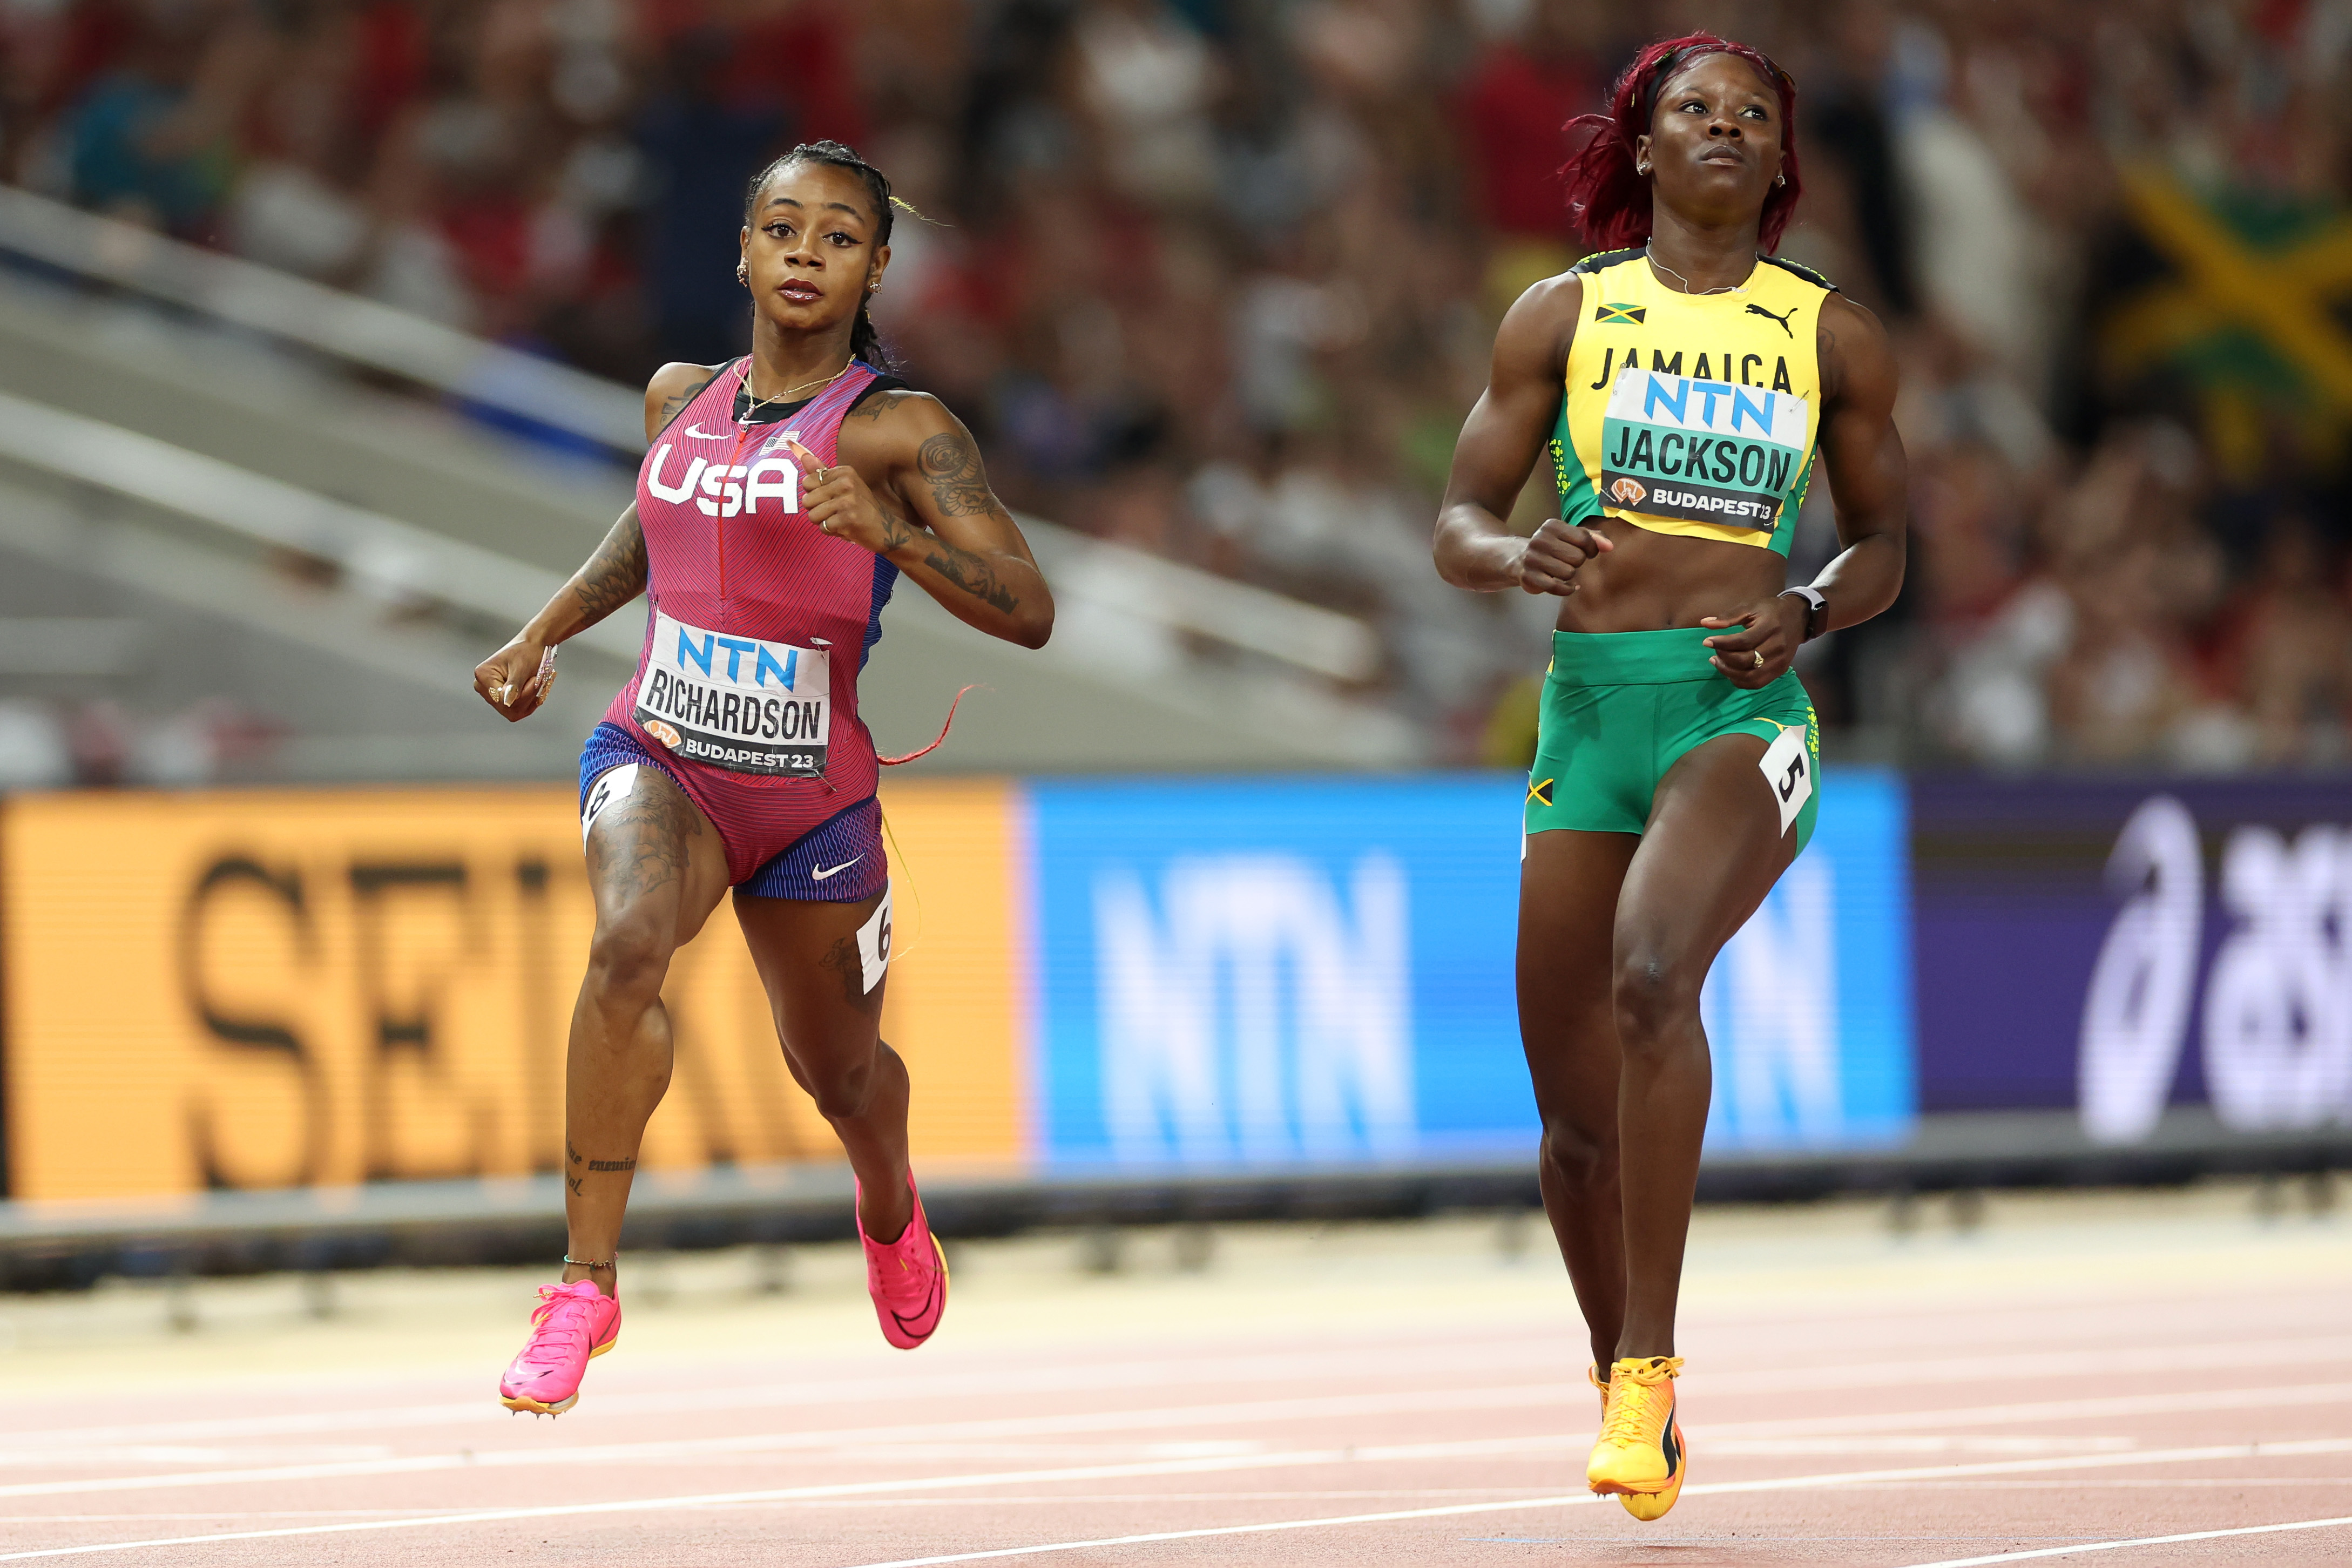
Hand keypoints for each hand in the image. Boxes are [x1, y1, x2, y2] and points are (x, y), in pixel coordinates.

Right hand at [474, 637, 556, 720]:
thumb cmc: (527, 651)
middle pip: (506, 707)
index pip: (501, 699)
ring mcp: (490, 694)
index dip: (522, 694)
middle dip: (526, 696)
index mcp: (483, 675)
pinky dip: (528, 702)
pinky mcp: (500, 698)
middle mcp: (482, 686)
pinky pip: (515, 711)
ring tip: (533, 682)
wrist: (532, 646)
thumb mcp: (522, 667)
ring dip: (528, 699)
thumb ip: (514, 685)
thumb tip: (506, 702)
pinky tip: (532, 690)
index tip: (533, 680)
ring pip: (512, 711)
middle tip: (535, 680)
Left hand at [790, 439, 906, 556]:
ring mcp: (847, 502)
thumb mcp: (844, 485)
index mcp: (845, 472)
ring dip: (823, 522)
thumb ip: (821, 472)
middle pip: (807, 500)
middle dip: (817, 510)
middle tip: (836, 511)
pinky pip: (823, 527)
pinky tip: (845, 527)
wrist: (885, 529)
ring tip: (839, 519)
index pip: (808, 482)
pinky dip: (831, 531)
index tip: (832, 497)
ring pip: (813, 515)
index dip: (815, 494)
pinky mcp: (847, 520)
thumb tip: (803, 456)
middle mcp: (846, 484)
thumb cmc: (861, 507)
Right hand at [1515, 518, 1612, 595]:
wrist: (1518, 558)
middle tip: (1568, 561)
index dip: (1591, 548)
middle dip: (1577, 562)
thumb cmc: (1552, 547)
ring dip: (1569, 575)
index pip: (1584, 539)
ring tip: (1560, 570)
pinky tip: (1566, 585)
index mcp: (1551, 526)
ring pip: (1569, 573)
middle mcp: (1540, 540)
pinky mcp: (1529, 577)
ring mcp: (1533, 559)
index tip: (1585, 551)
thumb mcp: (1570, 536)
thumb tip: (1609, 547)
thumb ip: (1592, 537)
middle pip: (1578, 557)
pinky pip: (1557, 587)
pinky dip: (1566, 589)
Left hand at [1700, 597, 1805, 688]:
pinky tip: (1730, 672)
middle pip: (1745, 660)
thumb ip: (1728, 616)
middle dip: (1724, 658)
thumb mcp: (1751, 606)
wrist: (1798, 617)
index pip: (1742, 641)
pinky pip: (1757, 683)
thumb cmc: (1771, 610)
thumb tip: (1704, 623)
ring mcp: (1780, 661)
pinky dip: (1740, 681)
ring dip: (1729, 672)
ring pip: (1750, 676)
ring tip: (1718, 662)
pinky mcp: (1780, 670)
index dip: (1722, 643)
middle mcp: (1777, 647)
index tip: (1707, 641)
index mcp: (1770, 627)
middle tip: (1714, 651)